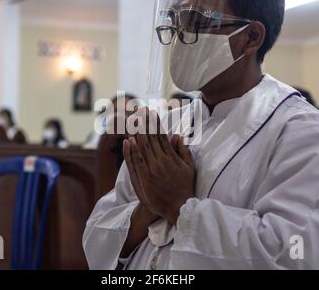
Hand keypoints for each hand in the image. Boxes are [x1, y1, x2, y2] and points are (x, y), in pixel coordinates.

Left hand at [123, 108, 195, 223]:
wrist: (180, 208)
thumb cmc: (185, 188)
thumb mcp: (189, 167)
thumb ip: (183, 151)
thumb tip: (177, 135)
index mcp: (172, 157)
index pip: (161, 135)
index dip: (155, 123)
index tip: (150, 112)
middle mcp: (162, 161)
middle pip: (150, 138)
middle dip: (144, 123)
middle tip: (138, 110)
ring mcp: (153, 170)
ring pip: (142, 147)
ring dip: (136, 133)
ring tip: (131, 120)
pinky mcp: (145, 178)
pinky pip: (137, 161)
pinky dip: (132, 150)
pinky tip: (128, 140)